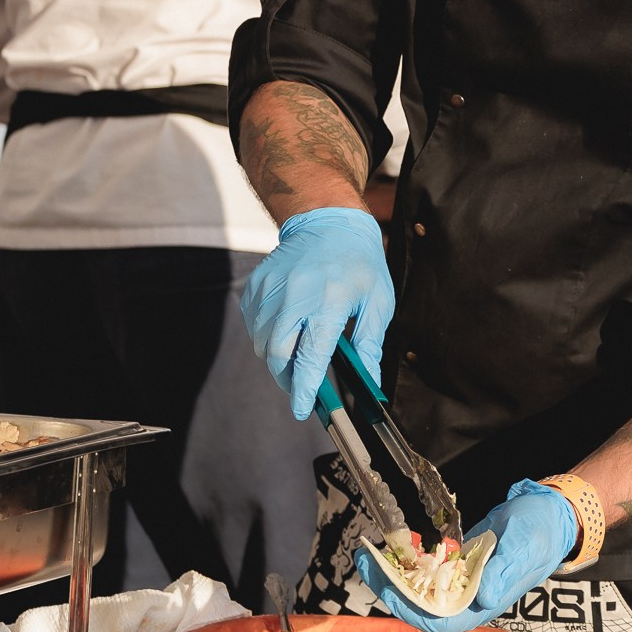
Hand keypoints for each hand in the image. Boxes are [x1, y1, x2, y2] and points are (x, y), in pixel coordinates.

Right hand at [238, 206, 393, 421]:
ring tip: (296, 355)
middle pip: (277, 354)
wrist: (328, 221)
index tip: (302, 410)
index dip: (304, 389)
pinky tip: (284, 330)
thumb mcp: (377, 303)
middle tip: (300, 386)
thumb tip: (370, 384)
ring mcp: (272, 289)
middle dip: (287, 378)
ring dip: (276, 358)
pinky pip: (253, 323)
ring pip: (262, 341)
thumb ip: (370, 345)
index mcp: (329, 302)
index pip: (310, 356)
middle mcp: (296, 296)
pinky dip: (264, 336)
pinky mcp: (258, 285)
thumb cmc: (359, 263)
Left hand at [355, 480, 579, 631]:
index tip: (390, 591)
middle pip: (421, 607)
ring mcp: (461, 581)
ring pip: (419, 588)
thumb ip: (504, 572)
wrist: (550, 513)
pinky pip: (426, 569)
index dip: (413, 612)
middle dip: (390, 588)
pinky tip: (392, 546)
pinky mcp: (457, 564)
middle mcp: (469, 598)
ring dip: (392, 574)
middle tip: (366, 562)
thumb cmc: (542, 533)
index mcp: (486, 603)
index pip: (442, 623)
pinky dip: (407, 560)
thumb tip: (484, 595)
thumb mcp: (524, 547)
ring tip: (369, 554)